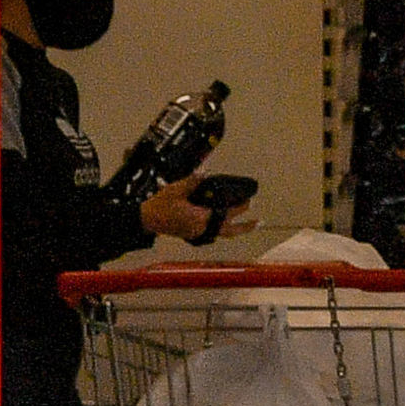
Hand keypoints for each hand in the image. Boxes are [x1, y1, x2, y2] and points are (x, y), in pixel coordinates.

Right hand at [141, 174, 256, 243]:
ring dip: (236, 230)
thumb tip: (206, 171)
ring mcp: (197, 233)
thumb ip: (193, 180)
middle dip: (244, 225)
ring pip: (222, 234)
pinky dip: (223, 230)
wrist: (146, 220)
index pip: (226, 213)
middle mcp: (202, 229)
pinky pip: (213, 234)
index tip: (249, 200)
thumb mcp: (176, 189)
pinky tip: (225, 224)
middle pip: (229, 230)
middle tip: (258, 221)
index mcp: (200, 218)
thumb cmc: (159, 206)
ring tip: (249, 226)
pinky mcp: (192, 234)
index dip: (239, 207)